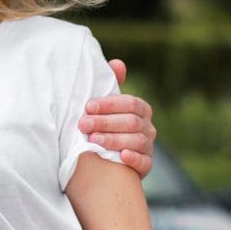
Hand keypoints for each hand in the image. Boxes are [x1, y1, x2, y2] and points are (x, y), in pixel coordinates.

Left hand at [77, 58, 155, 177]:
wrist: (100, 161)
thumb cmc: (102, 126)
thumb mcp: (104, 107)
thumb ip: (110, 86)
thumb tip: (117, 63)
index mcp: (140, 110)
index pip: (130, 103)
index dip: (109, 104)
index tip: (88, 107)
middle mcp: (147, 128)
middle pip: (131, 122)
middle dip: (106, 122)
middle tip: (83, 124)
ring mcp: (147, 147)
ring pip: (137, 141)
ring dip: (114, 139)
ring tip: (93, 140)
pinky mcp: (144, 166)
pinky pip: (144, 162)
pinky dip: (134, 159)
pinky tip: (121, 156)